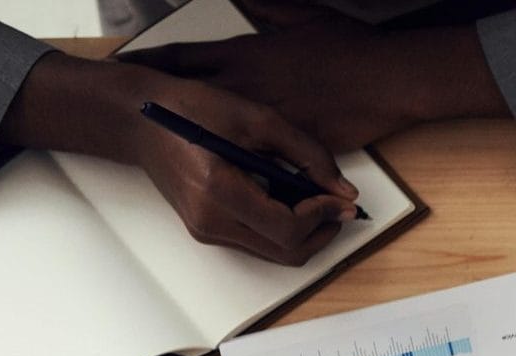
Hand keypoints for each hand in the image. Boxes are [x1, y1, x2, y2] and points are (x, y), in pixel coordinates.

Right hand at [0, 54, 355, 264]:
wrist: (140, 119)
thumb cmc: (193, 110)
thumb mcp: (257, 119)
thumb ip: (308, 154)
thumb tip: (345, 192)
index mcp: (218, 191)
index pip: (287, 228)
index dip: (322, 216)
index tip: (339, 199)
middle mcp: (210, 221)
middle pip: (286, 252)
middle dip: (321, 233)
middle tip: (338, 207)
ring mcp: (205, 230)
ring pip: (274, 253)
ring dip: (304, 234)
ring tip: (317, 203)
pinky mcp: (205, 230)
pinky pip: (257, 243)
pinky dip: (282, 230)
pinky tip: (289, 202)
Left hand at [125, 22, 505, 151]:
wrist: (388, 80)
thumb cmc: (350, 48)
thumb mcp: (303, 16)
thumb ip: (268, 11)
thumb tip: (249, 4)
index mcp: (245, 55)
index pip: (182, 57)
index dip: (151, 62)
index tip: (127, 66)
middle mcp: (247, 89)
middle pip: (187, 101)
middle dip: (159, 108)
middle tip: (134, 115)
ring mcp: (266, 121)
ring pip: (218, 137)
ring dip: (198, 145)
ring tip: (175, 152)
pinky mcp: (290, 147)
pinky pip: (260, 163)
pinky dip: (246, 169)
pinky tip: (232, 177)